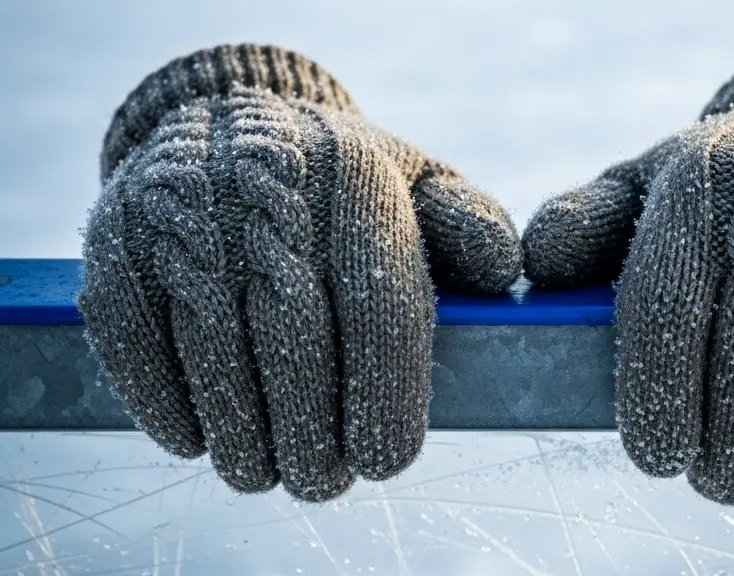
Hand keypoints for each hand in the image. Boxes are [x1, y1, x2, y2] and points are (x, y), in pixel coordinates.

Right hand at [79, 44, 521, 501]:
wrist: (227, 113)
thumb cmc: (339, 179)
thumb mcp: (417, 182)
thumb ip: (469, 225)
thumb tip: (505, 271)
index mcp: (360, 179)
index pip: (378, 308)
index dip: (382, 398)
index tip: (384, 461)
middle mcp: (270, 185)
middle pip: (292, 339)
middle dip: (309, 433)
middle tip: (320, 482)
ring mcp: (186, 207)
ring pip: (211, 347)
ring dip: (238, 433)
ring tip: (263, 473)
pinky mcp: (118, 231)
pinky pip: (132, 333)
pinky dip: (163, 401)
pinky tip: (194, 440)